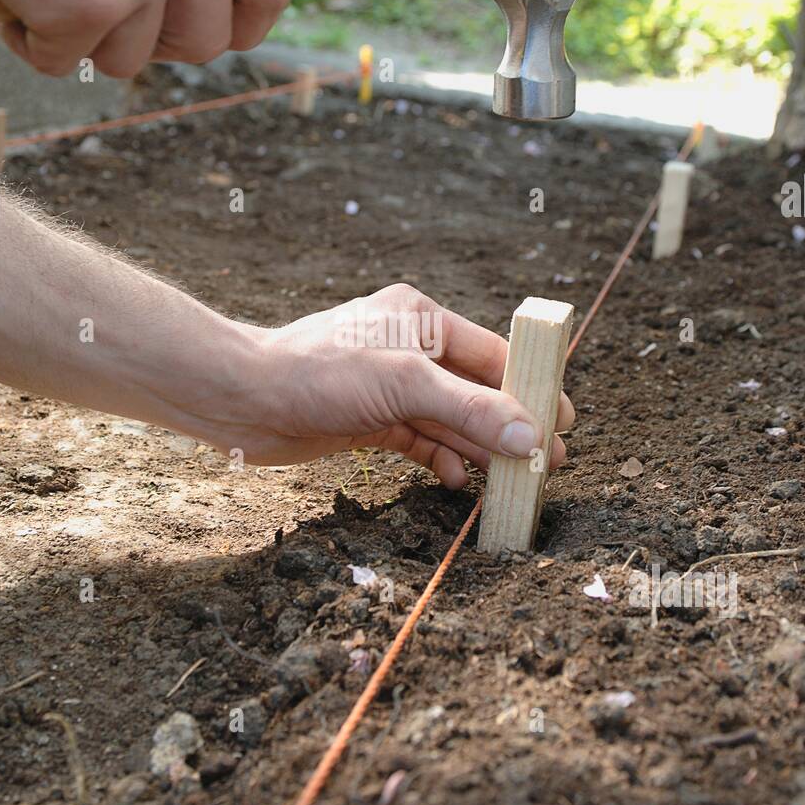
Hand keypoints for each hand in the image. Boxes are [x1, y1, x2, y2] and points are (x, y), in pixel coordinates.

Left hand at [208, 286, 574, 489]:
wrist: (241, 399)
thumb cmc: (317, 373)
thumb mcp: (404, 387)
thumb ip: (469, 411)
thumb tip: (530, 436)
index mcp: (422, 320)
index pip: (493, 354)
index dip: (530, 389)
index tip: (563, 421)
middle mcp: (409, 349)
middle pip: (475, 391)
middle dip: (510, 427)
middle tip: (547, 464)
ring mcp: (388, 387)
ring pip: (450, 421)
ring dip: (479, 450)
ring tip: (513, 482)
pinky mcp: (369, 420)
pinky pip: (420, 441)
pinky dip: (441, 461)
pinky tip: (459, 484)